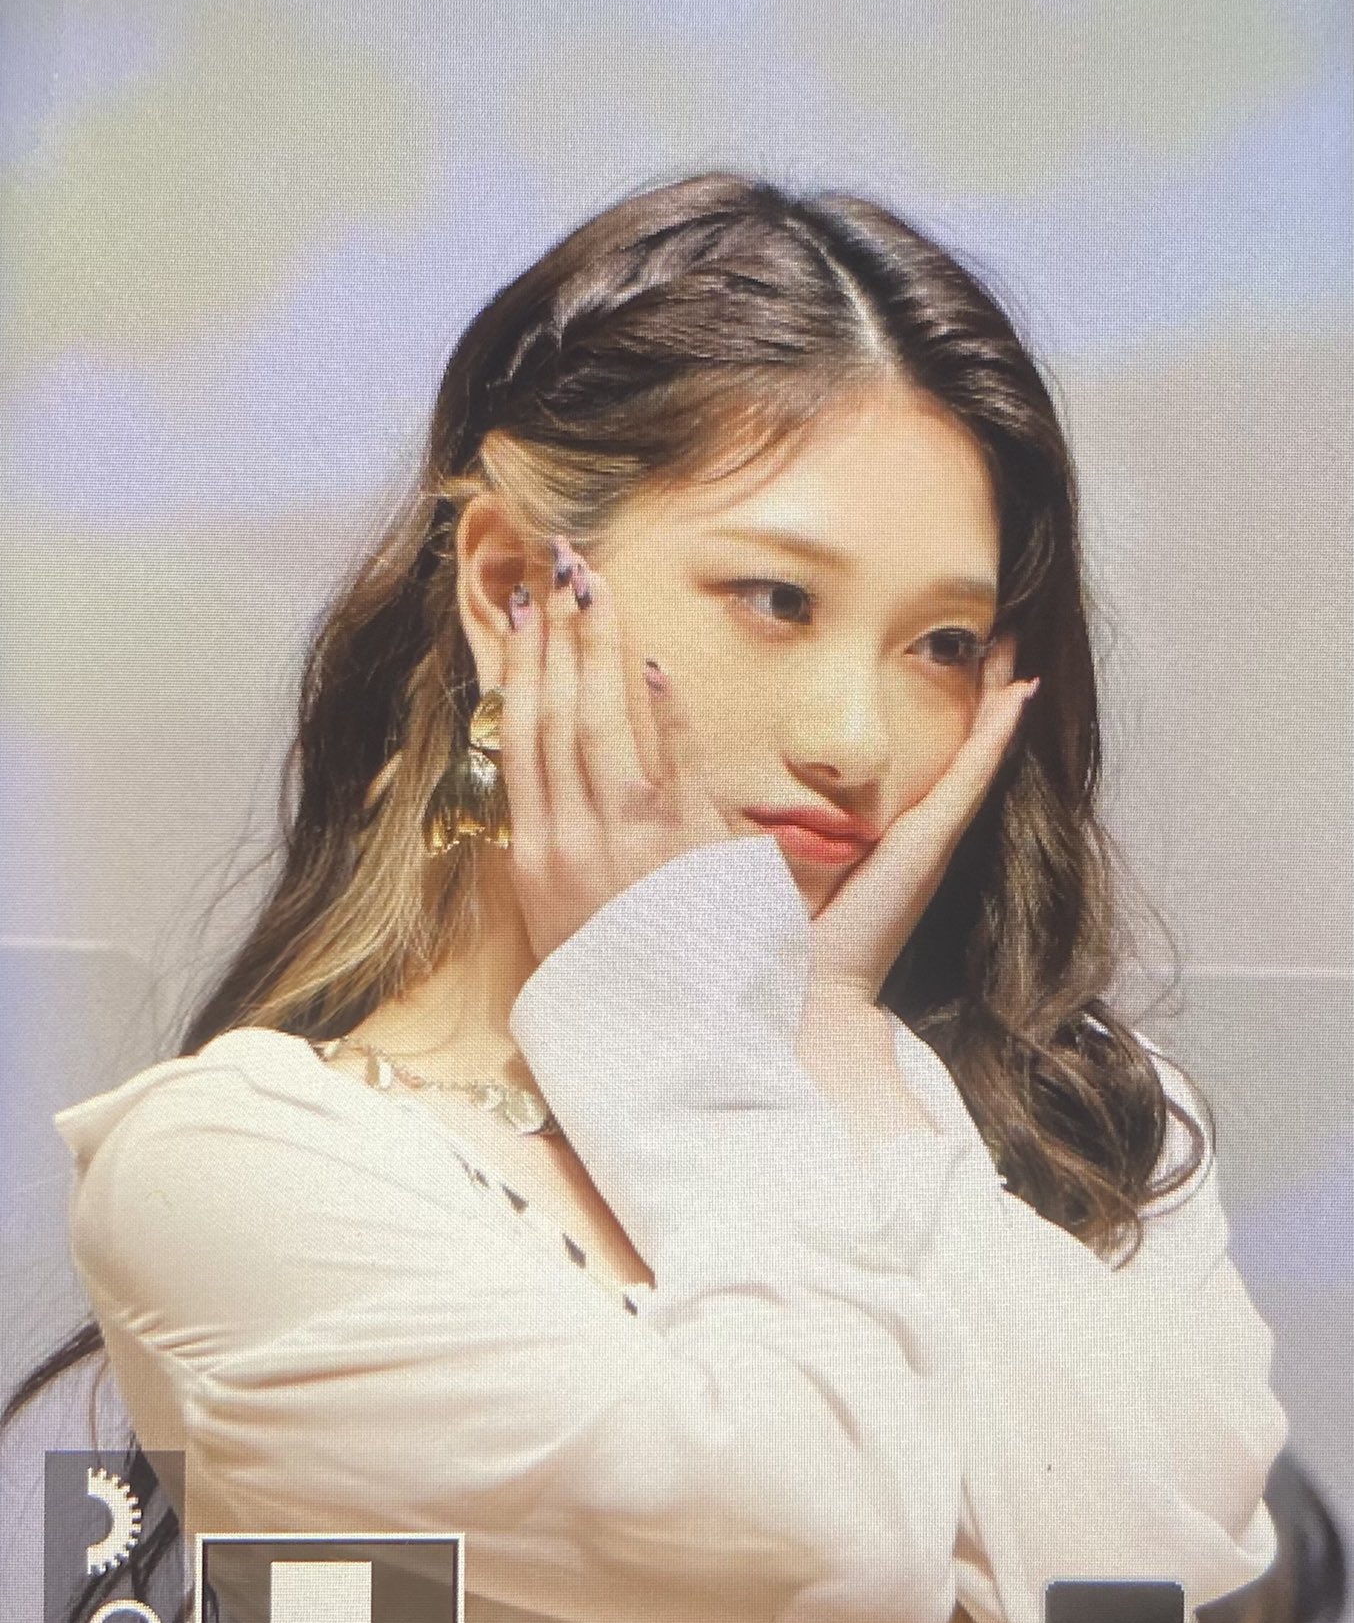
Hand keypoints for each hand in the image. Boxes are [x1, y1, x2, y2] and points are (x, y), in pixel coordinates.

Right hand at [499, 538, 733, 962]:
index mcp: (535, 860)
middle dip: (553, 636)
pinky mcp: (684, 851)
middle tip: (557, 568)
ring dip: (595, 650)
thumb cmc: (616, 996)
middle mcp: (570, 842)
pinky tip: (655, 666)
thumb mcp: (559, 931)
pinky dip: (660, 713)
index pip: (519, 743)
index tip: (521, 617)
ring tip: (593, 587)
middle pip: (553, 718)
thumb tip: (547, 808)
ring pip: (597, 726)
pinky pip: (670, 763)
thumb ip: (556, 865)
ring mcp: (626, 842)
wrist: (666, 1054)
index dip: (519, 672)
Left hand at [807, 638, 1036, 1014]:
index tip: (971, 666)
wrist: (816, 981)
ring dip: (1004, 708)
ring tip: (1021, 658)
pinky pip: (971, 776)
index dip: (960, 718)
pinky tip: (1016, 695)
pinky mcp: (933, 843)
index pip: (939, 763)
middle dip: (993, 701)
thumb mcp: (797, 862)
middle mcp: (928, 835)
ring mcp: (937, 838)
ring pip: (982, 759)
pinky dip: (995, 735)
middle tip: (1009, 644)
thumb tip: (774, 799)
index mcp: (900, 837)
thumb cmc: (800, 929)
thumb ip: (797, 832)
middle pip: (973, 755)